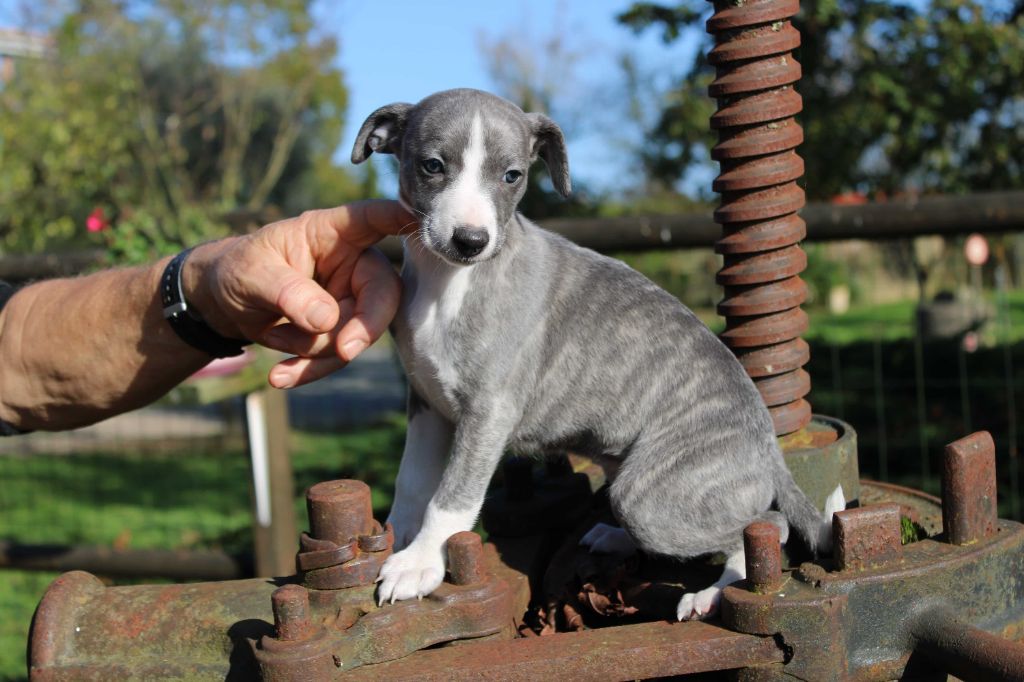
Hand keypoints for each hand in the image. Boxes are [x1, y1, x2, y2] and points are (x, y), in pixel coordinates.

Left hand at [185, 200, 415, 387]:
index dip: (400, 218)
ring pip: (357, 333)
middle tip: (344, 350)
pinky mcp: (341, 330)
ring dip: (317, 350)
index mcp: (331, 233)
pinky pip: (338, 356)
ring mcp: (349, 299)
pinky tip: (280, 375)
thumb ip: (288, 292)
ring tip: (275, 346)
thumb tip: (327, 319)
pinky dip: (310, 369)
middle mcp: (351, 264)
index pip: (371, 219)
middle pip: (383, 292)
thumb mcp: (252, 275)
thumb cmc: (238, 270)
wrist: (223, 303)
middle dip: (366, 325)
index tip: (420, 222)